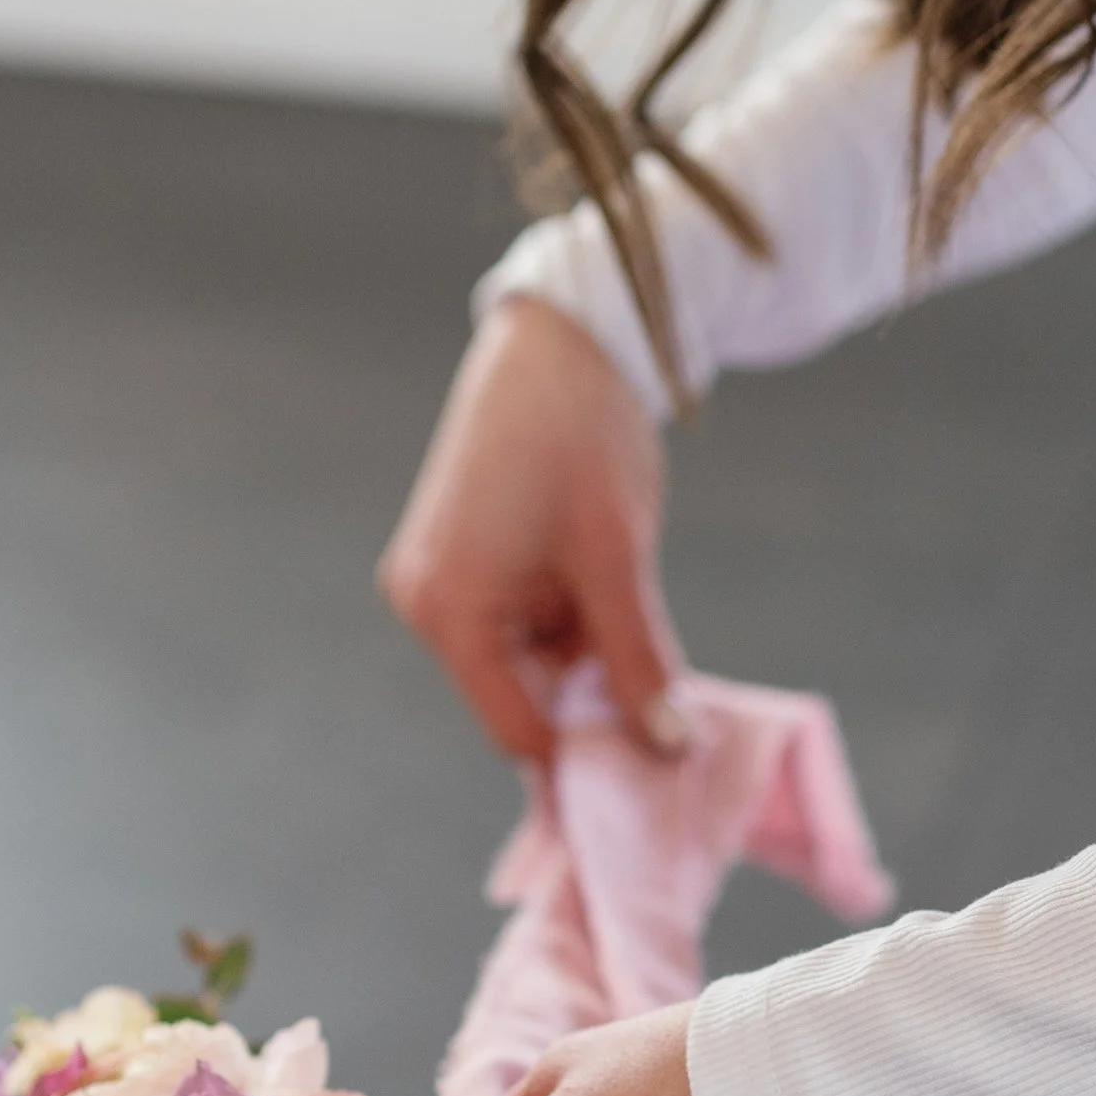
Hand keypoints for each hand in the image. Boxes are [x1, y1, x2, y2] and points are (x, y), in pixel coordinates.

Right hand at [378, 294, 686, 764]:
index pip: (517, 730)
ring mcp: (439, 580)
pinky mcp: (463, 560)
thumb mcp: (618, 560)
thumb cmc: (581, 435)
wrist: (561, 335)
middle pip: (518, 700)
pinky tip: (610, 595)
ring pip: (526, 664)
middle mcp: (427, 603)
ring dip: (586, 657)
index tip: (658, 761)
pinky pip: (520, 624)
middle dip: (590, 701)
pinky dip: (570, 624)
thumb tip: (669, 748)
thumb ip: (639, 661)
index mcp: (447, 609)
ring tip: (637, 618)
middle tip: (667, 702)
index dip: (588, 752)